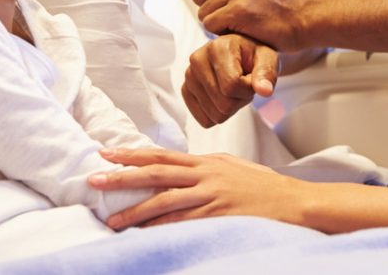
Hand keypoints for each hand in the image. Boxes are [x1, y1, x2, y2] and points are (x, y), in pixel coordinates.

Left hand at [90, 148, 299, 228]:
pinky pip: (182, 223)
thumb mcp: (233, 167)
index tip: (106, 153)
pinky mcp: (218, 216)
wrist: (293, 202)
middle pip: (156, 173)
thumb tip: (181, 169)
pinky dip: (160, 228)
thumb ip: (206, 167)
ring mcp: (211, 195)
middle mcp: (205, 175)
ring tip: (111, 220)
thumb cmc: (264, 187)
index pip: (162, 155)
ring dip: (134, 210)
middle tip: (94, 180)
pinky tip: (143, 233)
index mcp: (207, 161)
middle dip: (122, 176)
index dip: (132, 154)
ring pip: (164, 200)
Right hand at [182, 34, 277, 126]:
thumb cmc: (254, 55)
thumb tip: (264, 91)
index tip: (251, 79)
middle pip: (223, 104)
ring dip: (230, 107)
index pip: (232, 86)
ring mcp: (189, 76)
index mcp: (217, 48)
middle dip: (240, 100)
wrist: (240, 53)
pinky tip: (222, 96)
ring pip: (215, 114)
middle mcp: (198, 60)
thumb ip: (267, 73)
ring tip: (233, 88)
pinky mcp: (186, 90)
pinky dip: (218, 114)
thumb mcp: (267, 58)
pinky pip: (204, 119)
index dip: (248, 90)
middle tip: (243, 85)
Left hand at [187, 0, 310, 51]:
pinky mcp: (237, 9)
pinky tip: (244, 28)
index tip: (236, 2)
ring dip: (220, 23)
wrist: (304, 17)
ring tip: (244, 21)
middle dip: (214, 10)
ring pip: (203, 13)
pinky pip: (210, 26)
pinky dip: (224, 33)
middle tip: (240, 14)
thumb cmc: (280, 3)